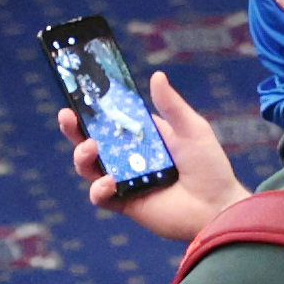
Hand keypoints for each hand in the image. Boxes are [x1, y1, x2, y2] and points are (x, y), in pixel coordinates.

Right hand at [61, 72, 247, 242]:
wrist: (215, 207)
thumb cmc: (209, 167)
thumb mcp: (192, 129)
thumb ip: (171, 106)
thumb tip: (156, 76)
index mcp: (144, 138)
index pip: (114, 121)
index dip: (96, 111)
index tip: (81, 98)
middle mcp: (130, 158)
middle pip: (94, 142)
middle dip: (76, 130)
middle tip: (67, 116)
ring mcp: (125, 181)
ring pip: (90, 168)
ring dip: (82, 157)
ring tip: (89, 149)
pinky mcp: (124, 203)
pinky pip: (100, 196)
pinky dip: (99, 188)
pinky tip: (110, 182)